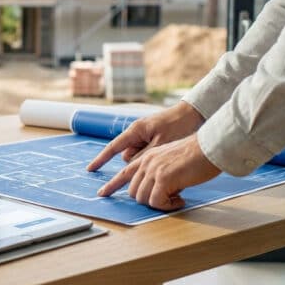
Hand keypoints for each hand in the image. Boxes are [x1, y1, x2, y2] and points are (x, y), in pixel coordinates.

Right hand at [86, 101, 204, 170]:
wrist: (194, 113)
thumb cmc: (178, 126)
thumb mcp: (161, 143)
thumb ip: (144, 156)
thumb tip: (131, 165)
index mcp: (135, 130)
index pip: (113, 147)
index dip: (101, 160)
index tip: (90, 170)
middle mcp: (137, 133)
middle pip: (128, 155)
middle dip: (138, 161)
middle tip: (156, 155)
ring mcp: (145, 136)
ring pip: (138, 156)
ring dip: (148, 159)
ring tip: (166, 150)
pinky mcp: (153, 138)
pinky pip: (147, 152)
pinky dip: (154, 155)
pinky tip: (167, 150)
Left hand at [96, 134, 220, 209]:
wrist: (210, 147)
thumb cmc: (197, 156)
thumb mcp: (171, 162)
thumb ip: (160, 173)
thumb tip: (158, 192)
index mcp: (147, 158)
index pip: (124, 173)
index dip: (111, 185)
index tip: (102, 193)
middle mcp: (146, 162)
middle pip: (133, 191)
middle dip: (147, 200)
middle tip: (167, 199)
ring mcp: (153, 170)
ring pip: (143, 198)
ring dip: (159, 204)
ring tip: (176, 199)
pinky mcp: (163, 178)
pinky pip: (156, 201)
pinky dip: (167, 206)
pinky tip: (180, 200)